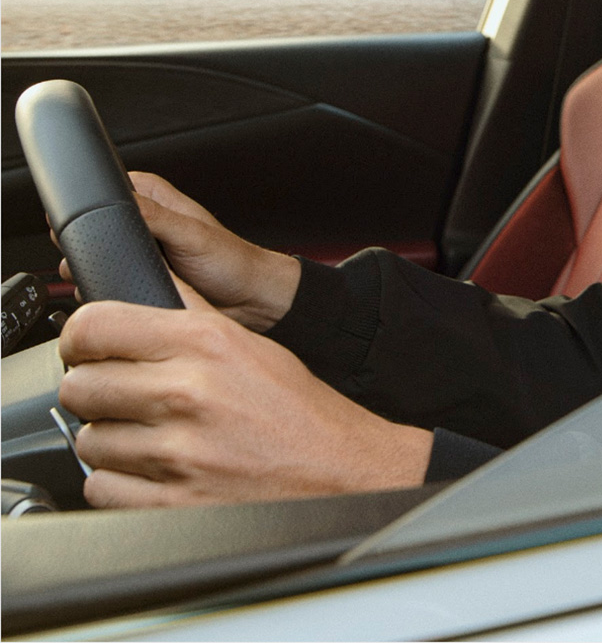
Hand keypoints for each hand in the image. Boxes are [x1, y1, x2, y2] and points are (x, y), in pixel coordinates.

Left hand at [57, 282, 433, 507]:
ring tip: (153, 436)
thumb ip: (190, 313)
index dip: (83, 337)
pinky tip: (156, 470)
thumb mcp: (250, 343)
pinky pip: (100, 488)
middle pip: (80, 385)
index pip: (94, 326)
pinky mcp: (169, 503)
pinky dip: (121, 483)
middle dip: (98, 392)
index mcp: (206, 342)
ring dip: (113, 440)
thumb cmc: (299, 411)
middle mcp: (187, 392)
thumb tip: (145, 279)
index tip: (91, 348)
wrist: (340, 473)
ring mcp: (176, 453)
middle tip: (126, 396)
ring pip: (88, 441)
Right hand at [60, 172, 299, 331]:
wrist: (250, 299)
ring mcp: (139, 249)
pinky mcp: (140, 275)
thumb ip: (155, 218)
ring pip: (99, 255)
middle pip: (94, 226)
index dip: (90, 207)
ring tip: (120, 276)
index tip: (90, 227)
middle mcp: (142, 218)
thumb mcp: (192, 235)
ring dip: (98, 270)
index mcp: (151, 195)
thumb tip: (119, 204)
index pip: (104, 189)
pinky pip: (111, 279)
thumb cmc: (233, 261)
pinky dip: (111, 287)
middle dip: (90, 244)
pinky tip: (123, 293)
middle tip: (104, 258)